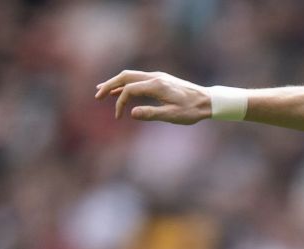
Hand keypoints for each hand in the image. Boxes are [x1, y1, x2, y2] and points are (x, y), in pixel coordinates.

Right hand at [94, 70, 213, 124]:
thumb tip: (131, 113)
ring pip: (131, 76)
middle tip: (97, 95)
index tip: (118, 116)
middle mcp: (155, 77)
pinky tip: (120, 90)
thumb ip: (151, 114)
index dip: (120, 102)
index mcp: (156, 85)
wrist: (207, 101)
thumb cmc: (192, 110)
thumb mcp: (172, 116)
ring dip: (116, 83)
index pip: (129, 90)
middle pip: (125, 76)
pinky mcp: (160, 80)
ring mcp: (157, 77)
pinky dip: (127, 84)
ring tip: (102, 91)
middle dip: (109, 85)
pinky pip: (138, 79)